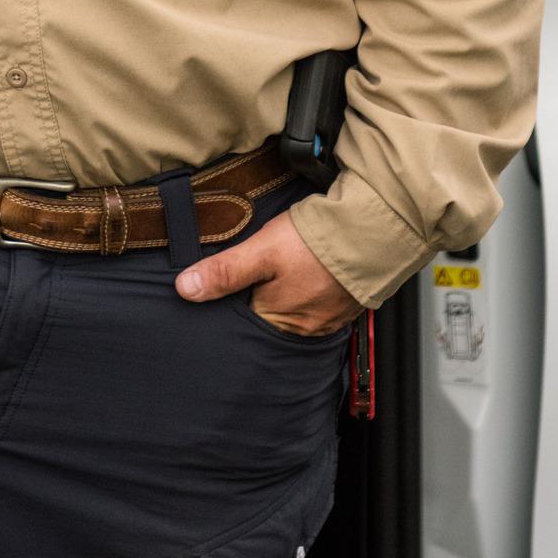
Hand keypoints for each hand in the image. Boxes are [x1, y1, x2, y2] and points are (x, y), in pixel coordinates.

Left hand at [174, 209, 358, 335]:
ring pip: (294, 307)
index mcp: (279, 322)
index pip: (242, 321)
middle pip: (268, 315)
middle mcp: (304, 328)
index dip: (231, 300)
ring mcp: (328, 317)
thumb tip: (185, 290)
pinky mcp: (345, 302)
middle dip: (258, 296)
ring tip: (282, 267)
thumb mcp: (261, 251)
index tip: (226, 282)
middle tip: (255, 270)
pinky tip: (306, 269)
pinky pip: (318, 300)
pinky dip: (309, 287)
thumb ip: (224, 271)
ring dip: (286, 291)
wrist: (372, 230)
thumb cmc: (315, 242)